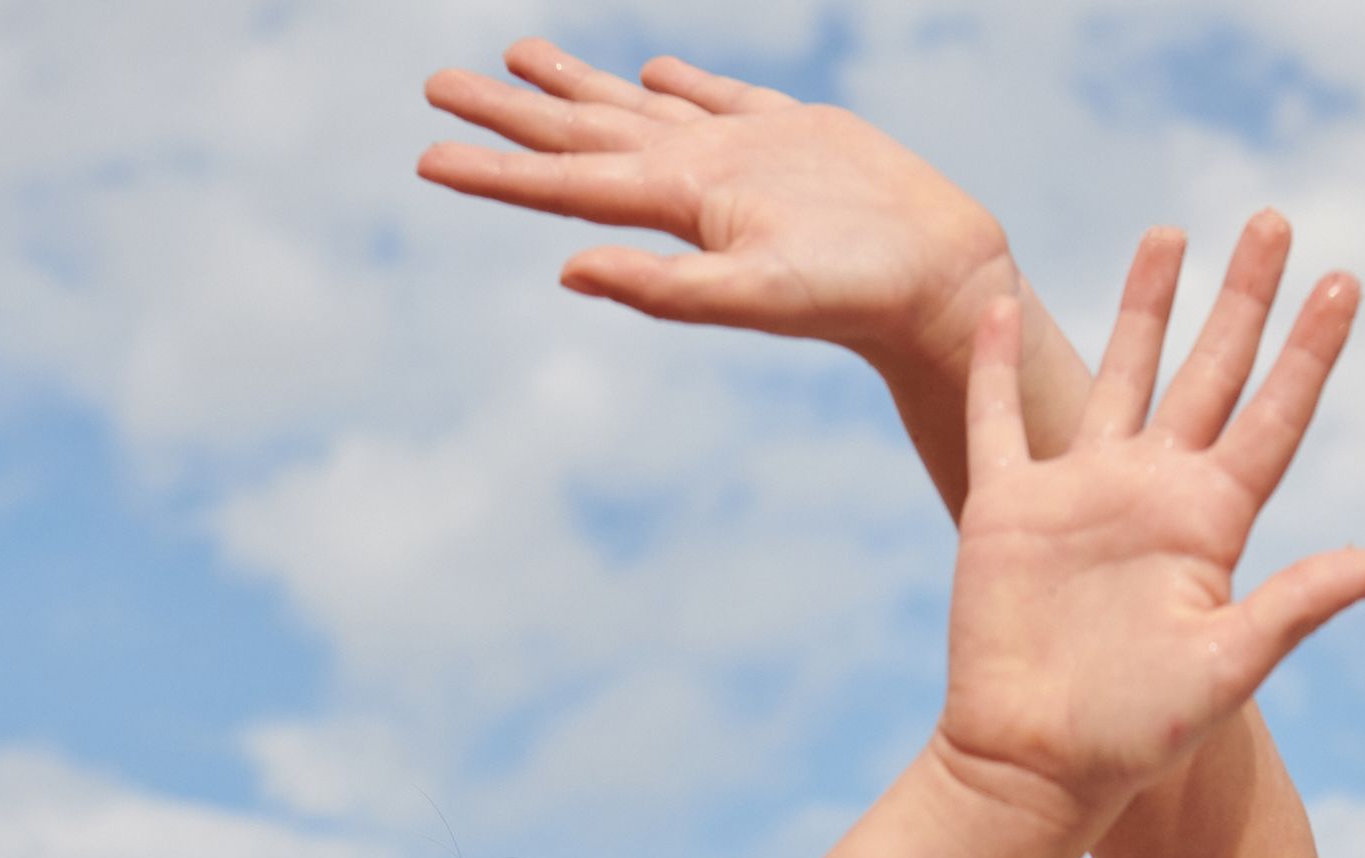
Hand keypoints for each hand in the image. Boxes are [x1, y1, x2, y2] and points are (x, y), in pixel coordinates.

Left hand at [418, 39, 1012, 367]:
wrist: (939, 282)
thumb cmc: (854, 295)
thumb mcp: (754, 294)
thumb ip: (663, 287)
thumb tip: (567, 268)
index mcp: (675, 205)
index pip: (563, 184)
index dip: (492, 170)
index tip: (425, 160)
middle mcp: (693, 176)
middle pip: (580, 135)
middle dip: (507, 111)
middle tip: (434, 83)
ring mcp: (739, 153)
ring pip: (636, 106)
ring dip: (575, 86)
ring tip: (519, 55)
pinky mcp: (790, 132)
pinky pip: (717, 97)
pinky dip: (681, 81)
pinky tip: (653, 70)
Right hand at [933, 224, 1364, 831]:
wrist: (1030, 767)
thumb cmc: (1132, 736)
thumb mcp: (1226, 668)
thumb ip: (1299, 605)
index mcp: (1210, 525)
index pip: (1274, 417)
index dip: (1311, 351)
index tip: (1346, 282)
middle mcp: (1152, 495)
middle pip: (1210, 373)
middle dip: (1242, 298)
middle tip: (1274, 219)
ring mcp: (1080, 497)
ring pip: (1118, 374)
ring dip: (1144, 306)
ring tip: (1170, 233)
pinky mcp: (1008, 512)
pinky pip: (999, 420)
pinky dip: (998, 365)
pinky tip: (1004, 306)